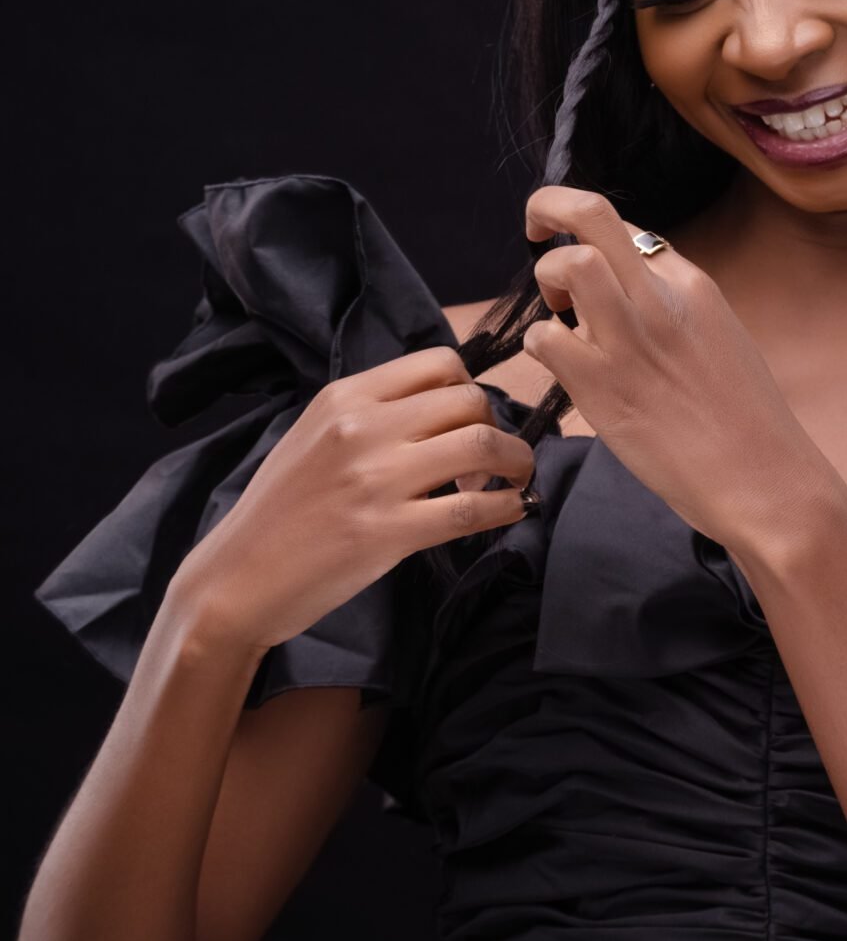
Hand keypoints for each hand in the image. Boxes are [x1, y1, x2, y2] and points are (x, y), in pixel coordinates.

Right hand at [171, 346, 535, 654]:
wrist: (237, 578)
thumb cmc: (280, 511)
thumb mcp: (314, 436)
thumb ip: (371, 416)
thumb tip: (442, 410)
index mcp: (345, 397)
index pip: (439, 362)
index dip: (471, 389)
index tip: (471, 420)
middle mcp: (362, 428)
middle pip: (470, 401)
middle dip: (498, 427)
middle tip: (496, 460)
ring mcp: (376, 480)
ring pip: (483, 446)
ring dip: (515, 463)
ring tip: (512, 482)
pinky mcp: (389, 531)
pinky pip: (472, 510)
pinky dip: (507, 506)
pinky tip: (510, 510)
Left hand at [522, 186, 837, 551]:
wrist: (767, 482)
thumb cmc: (750, 426)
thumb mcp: (722, 341)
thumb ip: (677, 313)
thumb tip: (634, 306)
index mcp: (694, 286)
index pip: (628, 228)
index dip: (594, 237)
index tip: (584, 261)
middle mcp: (661, 300)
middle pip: (590, 213)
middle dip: (549, 207)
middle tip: (536, 232)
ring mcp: (631, 340)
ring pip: (567, 265)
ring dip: (547, 281)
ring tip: (557, 314)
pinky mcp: (603, 387)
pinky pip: (545, 339)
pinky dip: (541, 347)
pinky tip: (560, 368)